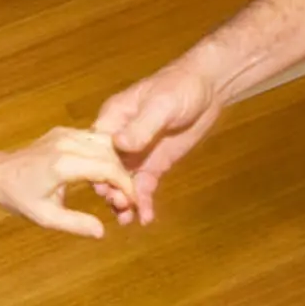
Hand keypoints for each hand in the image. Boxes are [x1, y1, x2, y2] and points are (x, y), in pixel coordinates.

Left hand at [0, 128, 136, 238]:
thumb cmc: (18, 197)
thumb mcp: (45, 217)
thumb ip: (75, 224)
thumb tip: (102, 232)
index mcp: (62, 163)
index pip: (108, 168)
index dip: (125, 185)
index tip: (132, 202)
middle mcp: (66, 142)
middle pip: (111, 152)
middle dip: (123, 174)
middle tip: (126, 197)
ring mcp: (65, 133)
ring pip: (105, 142)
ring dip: (115, 163)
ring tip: (116, 188)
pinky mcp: (63, 132)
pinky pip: (93, 139)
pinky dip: (104, 155)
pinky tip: (104, 175)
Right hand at [91, 62, 223, 224]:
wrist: (208, 89)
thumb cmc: (180, 87)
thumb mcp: (160, 105)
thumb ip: (140, 126)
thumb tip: (119, 145)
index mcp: (113, 119)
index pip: (96, 148)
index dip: (96, 168)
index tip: (102, 187)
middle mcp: (119, 139)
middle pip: (106, 169)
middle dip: (110, 189)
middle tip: (120, 206)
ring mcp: (136, 154)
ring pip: (122, 182)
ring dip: (124, 201)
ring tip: (128, 219)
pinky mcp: (154, 164)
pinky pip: (144, 186)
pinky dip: (143, 202)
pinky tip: (145, 218)